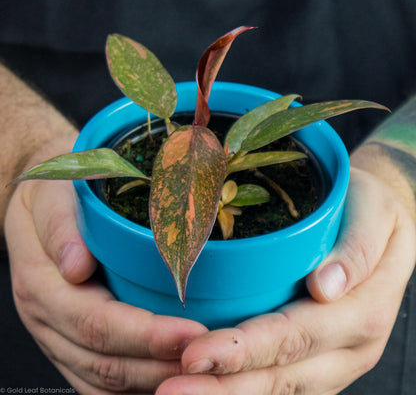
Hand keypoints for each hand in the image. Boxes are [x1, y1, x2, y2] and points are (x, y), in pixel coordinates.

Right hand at [5, 146, 207, 393]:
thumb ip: (61, 227)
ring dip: (148, 382)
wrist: (35, 210)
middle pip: (102, 360)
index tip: (192, 332)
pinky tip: (162, 379)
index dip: (145, 334)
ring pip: (100, 381)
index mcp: (41, 282)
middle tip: (206, 356)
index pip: (96, 321)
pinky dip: (131, 388)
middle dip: (157, 364)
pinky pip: (95, 382)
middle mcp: (46, 317)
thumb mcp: (52, 196)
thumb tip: (75, 266)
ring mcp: (55, 336)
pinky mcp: (66, 343)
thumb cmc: (52, 197)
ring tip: (194, 374)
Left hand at [156, 168, 415, 394]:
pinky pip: (283, 386)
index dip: (243, 349)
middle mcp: (349, 348)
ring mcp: (335, 361)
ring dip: (226, 394)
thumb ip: (356, 250)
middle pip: (280, 375)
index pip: (295, 336)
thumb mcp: (374, 215)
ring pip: (279, 390)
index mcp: (362, 312)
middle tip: (167, 389)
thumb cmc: (369, 213)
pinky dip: (243, 389)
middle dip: (222, 385)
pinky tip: (209, 386)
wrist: (383, 228)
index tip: (193, 354)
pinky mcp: (321, 361)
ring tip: (176, 393)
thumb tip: (325, 286)